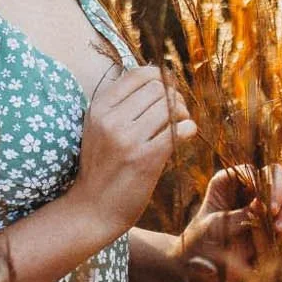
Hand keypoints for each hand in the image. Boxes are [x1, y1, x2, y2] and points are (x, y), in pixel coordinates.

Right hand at [68, 65, 198, 238]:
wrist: (93, 207)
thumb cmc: (101, 165)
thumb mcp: (97, 128)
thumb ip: (119, 104)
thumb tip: (155, 77)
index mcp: (99, 108)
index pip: (138, 74)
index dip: (160, 76)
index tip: (168, 87)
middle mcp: (111, 120)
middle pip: (157, 89)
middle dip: (174, 97)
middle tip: (177, 111)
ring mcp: (128, 139)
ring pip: (170, 107)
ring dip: (182, 113)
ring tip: (180, 124)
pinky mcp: (146, 159)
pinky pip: (178, 130)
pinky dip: (188, 128)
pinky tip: (185, 134)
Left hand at [177, 163, 281, 281]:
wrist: (203, 266)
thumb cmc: (202, 240)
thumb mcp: (216, 225)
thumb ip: (239, 215)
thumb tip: (263, 206)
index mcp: (229, 180)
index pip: (254, 171)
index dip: (265, 185)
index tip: (267, 207)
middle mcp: (249, 187)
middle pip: (278, 177)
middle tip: (275, 218)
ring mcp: (266, 203)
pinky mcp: (278, 222)